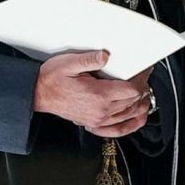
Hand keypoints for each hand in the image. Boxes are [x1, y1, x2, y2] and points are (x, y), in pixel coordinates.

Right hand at [33, 50, 152, 137]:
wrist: (39, 95)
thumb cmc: (52, 79)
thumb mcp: (69, 63)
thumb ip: (90, 59)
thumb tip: (106, 56)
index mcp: (98, 95)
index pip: (131, 90)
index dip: (141, 80)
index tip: (144, 72)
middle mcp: (101, 110)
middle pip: (132, 103)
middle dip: (142, 91)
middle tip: (145, 79)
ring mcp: (97, 119)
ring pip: (127, 115)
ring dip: (139, 106)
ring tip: (145, 95)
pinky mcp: (93, 123)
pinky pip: (117, 129)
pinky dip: (130, 124)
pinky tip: (136, 119)